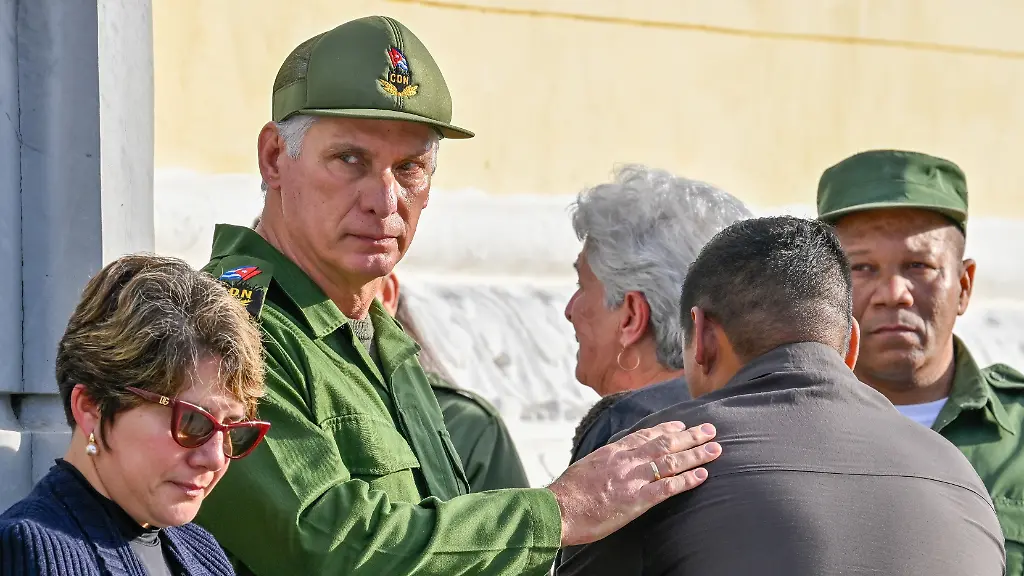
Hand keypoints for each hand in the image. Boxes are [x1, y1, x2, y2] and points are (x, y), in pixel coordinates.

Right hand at [547, 421, 719, 546]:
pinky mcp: (636, 500)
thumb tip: (614, 458)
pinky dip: (687, 480)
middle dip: (690, 436)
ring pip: (671, 462)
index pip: (645, 435)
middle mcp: (626, 460)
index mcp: (613, 451)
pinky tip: (703, 475)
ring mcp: (633, 479)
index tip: (682, 425)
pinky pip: (668, 487)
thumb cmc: (568, 492)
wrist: (558, 508)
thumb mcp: (587, 466)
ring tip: (715, 450)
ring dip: (696, 454)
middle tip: (710, 430)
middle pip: (665, 444)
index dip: (667, 429)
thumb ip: (605, 460)